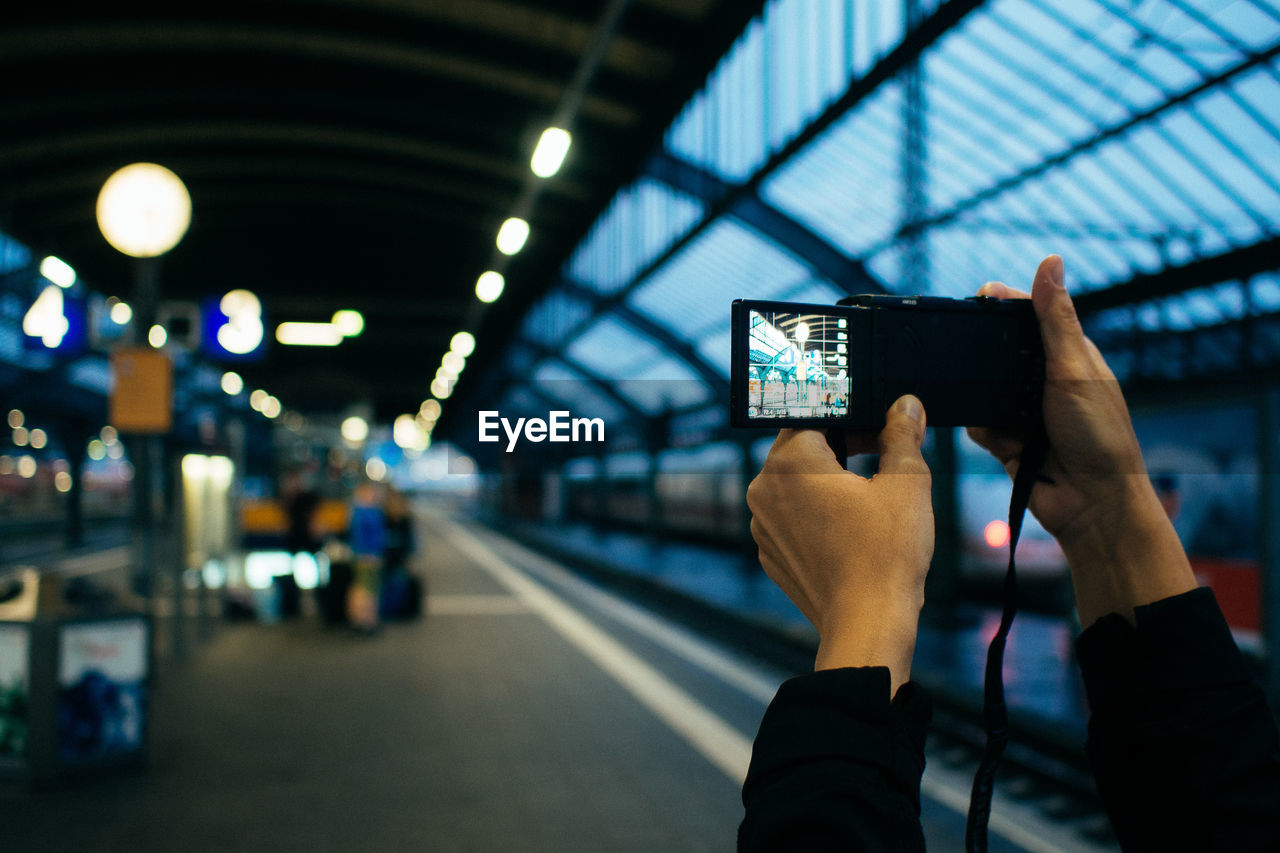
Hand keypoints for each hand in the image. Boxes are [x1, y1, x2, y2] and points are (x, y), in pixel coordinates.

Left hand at [747, 395, 932, 693]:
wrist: (867, 625)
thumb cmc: (886, 555)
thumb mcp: (906, 483)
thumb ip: (901, 435)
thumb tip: (905, 405)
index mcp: (788, 464)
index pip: (812, 413)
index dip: (848, 411)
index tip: (877, 421)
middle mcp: (762, 490)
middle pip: (799, 446)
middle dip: (839, 442)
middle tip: (880, 447)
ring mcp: (762, 525)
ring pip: (793, 482)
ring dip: (826, 476)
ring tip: (868, 487)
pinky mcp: (770, 552)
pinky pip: (789, 516)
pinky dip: (815, 510)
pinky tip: (850, 523)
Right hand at [968, 255, 1194, 625]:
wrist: (1092, 504)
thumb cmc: (1099, 435)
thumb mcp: (1075, 369)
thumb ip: (1056, 319)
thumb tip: (1052, 261)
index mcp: (1069, 355)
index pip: (1031, 314)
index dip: (1003, 302)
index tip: (978, 296)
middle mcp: (1045, 379)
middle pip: (1000, 350)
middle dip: (985, 356)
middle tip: (965, 352)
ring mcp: (1024, 410)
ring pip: (984, 387)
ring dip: (987, 401)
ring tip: (1001, 415)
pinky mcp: (1007, 439)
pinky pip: (978, 423)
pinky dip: (985, 431)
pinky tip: (1005, 443)